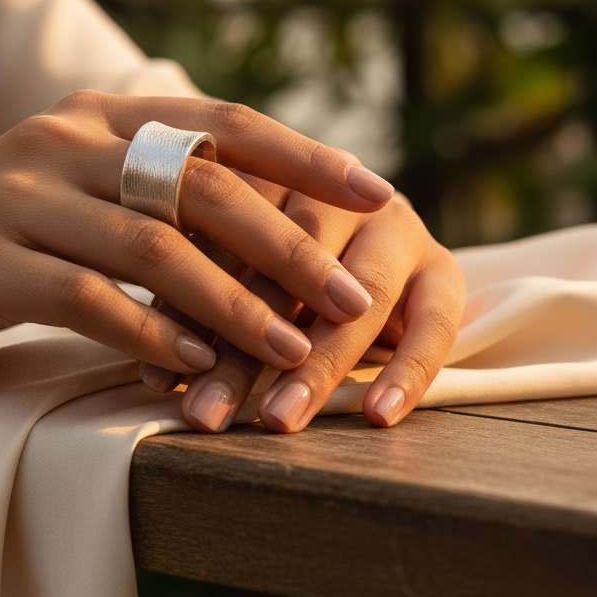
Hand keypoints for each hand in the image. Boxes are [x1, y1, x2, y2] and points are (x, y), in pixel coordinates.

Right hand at [0, 92, 397, 386]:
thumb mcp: (72, 198)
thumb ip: (150, 194)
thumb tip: (265, 226)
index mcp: (94, 115)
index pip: (219, 123)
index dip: (303, 156)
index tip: (378, 191)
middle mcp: (60, 139)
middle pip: (197, 184)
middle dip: (285, 244)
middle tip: (351, 297)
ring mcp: (17, 195)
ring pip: (151, 246)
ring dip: (232, 305)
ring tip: (294, 351)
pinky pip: (86, 298)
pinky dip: (150, 334)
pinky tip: (196, 367)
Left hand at [141, 173, 464, 433]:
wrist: (372, 237)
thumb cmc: (276, 262)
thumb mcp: (234, 264)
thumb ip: (197, 299)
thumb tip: (153, 372)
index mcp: (272, 177)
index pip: (228, 242)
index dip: (190, 309)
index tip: (158, 378)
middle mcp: (335, 195)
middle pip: (290, 265)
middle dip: (244, 345)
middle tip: (208, 411)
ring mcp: (395, 225)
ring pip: (359, 291)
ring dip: (318, 361)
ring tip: (279, 418)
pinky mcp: (443, 265)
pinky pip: (436, 319)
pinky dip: (408, 369)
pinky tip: (378, 414)